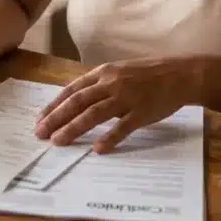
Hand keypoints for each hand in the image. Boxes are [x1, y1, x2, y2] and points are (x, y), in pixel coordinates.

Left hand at [34, 58, 191, 152]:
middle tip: (40, 133)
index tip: (40, 118)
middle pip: (78, 102)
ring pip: (94, 114)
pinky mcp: (142, 112)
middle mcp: (111, 83)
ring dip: (73, 128)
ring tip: (58, 141)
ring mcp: (126, 97)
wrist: (180, 74)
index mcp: (103, 72)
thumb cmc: (148, 74)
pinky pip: (123, 126)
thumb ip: (99, 84)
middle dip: (56, 118)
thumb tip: (76, 100)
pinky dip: (109, 137)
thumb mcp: (119, 71)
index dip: (54, 104)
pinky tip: (97, 149)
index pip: (72, 89)